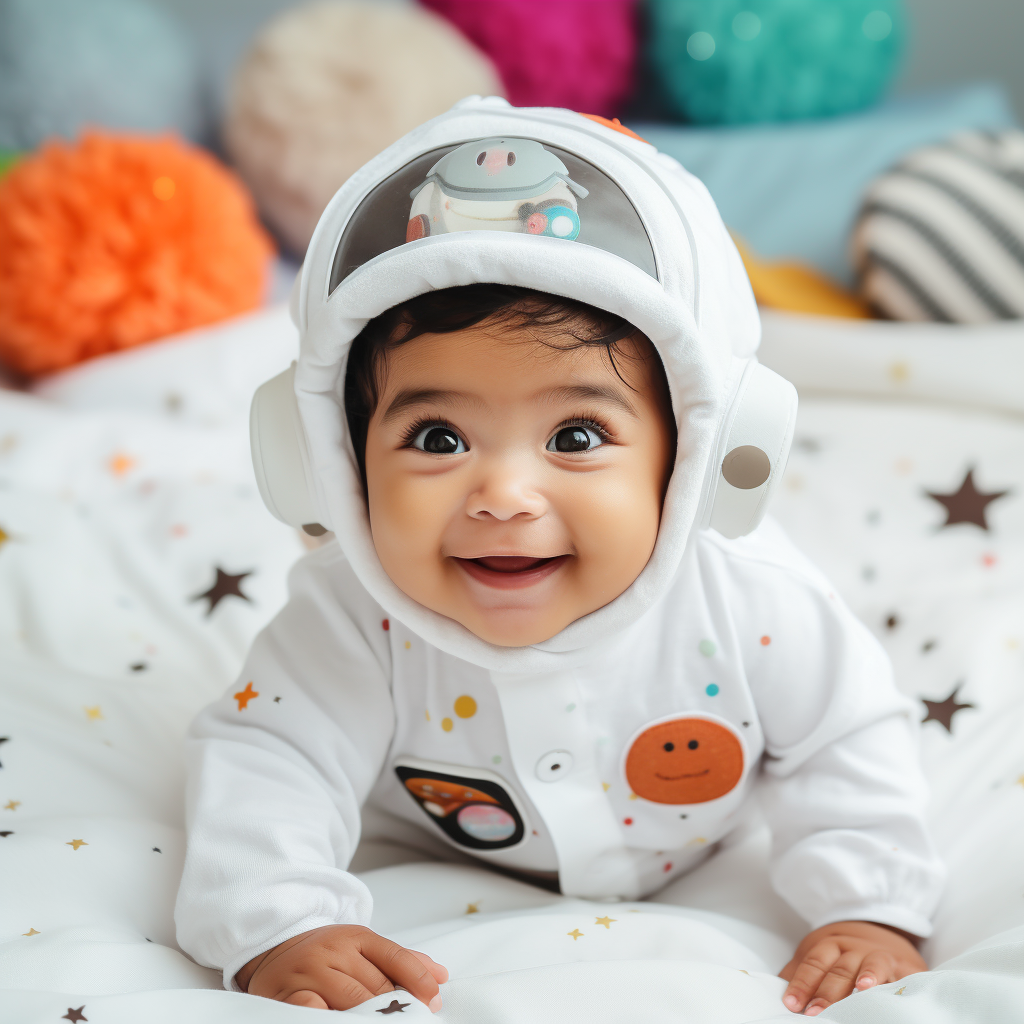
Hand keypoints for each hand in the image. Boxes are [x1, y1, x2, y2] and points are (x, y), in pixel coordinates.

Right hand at [235, 924, 448, 1010]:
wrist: (273, 947)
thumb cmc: (326, 953)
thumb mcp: (361, 947)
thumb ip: (400, 961)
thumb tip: (440, 976)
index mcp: (356, 937)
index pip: (395, 958)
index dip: (418, 981)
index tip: (434, 1001)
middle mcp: (333, 950)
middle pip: (376, 985)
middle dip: (398, 1009)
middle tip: (413, 1021)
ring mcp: (308, 972)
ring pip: (351, 1002)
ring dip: (372, 1019)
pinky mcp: (285, 995)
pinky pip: (314, 1011)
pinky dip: (333, 1019)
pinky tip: (346, 1022)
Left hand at [779, 920, 925, 1015]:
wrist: (880, 929)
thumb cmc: (842, 951)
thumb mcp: (818, 954)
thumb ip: (799, 972)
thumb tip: (775, 990)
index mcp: (829, 945)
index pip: (813, 963)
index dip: (802, 984)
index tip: (791, 1004)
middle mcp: (854, 949)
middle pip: (839, 969)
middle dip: (827, 993)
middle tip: (815, 1014)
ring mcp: (879, 956)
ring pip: (870, 966)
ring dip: (865, 978)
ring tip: (859, 992)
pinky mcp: (904, 966)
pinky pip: (901, 974)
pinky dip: (896, 982)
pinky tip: (892, 991)